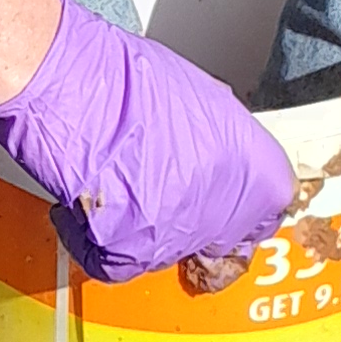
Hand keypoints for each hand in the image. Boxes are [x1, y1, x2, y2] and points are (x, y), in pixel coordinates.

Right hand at [0, 0, 294, 281]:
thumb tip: (214, 159)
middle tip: (163, 195)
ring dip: (144, 229)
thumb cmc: (125, 76)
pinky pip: (117, 265)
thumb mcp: (199, 98)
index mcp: (254, 166)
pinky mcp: (129, 253)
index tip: (229, 200)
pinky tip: (83, 209)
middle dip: (195, 220)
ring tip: (117, 187)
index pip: (270, 206)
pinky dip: (94, 242)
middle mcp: (224, 208)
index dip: (242, 202)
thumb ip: (221, 141)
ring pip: (167, 252)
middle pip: (222, 237)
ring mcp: (178, 236)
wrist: (71, 85)